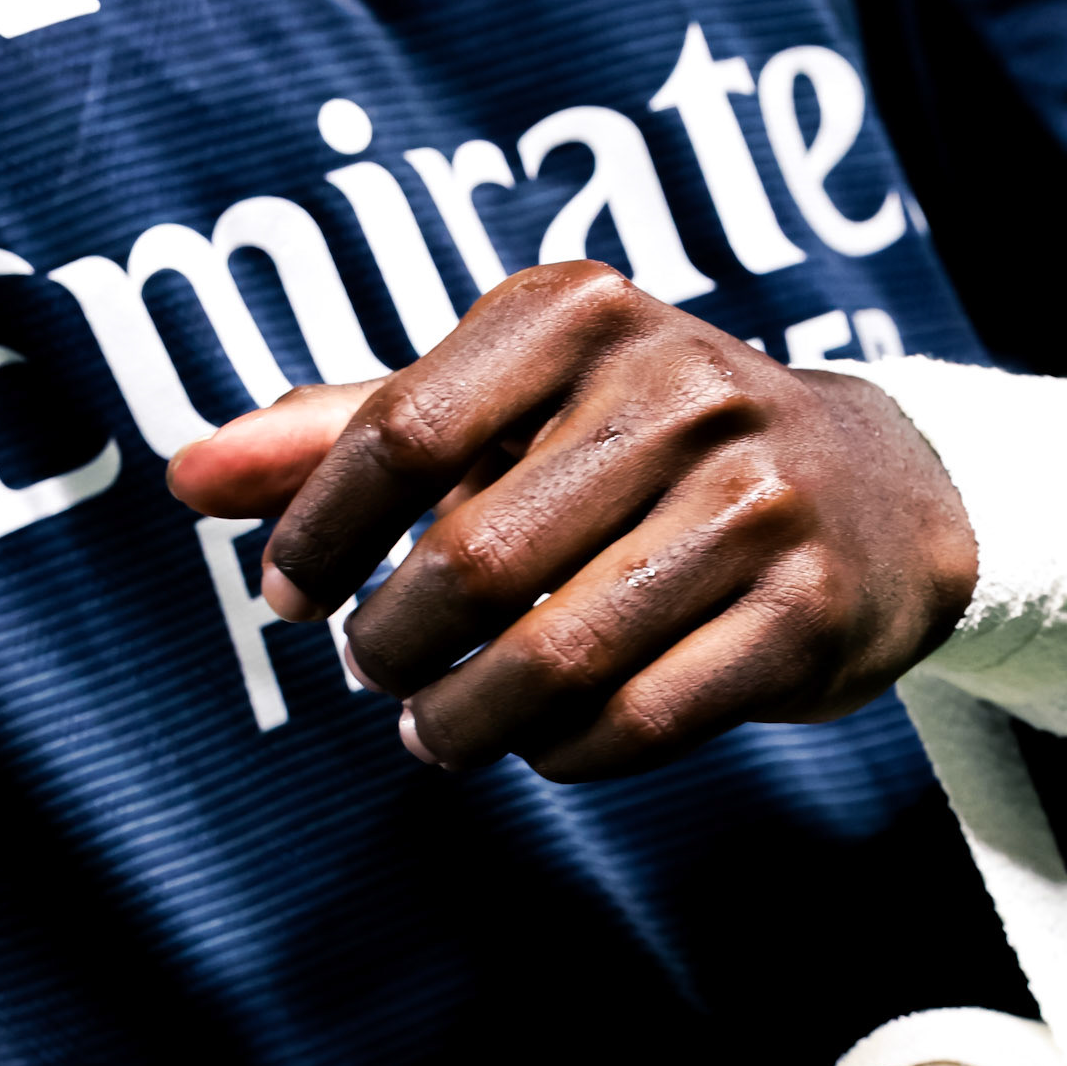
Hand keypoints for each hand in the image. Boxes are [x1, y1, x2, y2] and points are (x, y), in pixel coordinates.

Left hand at [169, 262, 977, 778]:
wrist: (880, 491)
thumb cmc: (650, 444)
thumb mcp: (513, 403)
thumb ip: (350, 431)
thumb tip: (186, 478)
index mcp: (584, 312)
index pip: (397, 433)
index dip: (316, 535)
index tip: (292, 597)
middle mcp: (681, 390)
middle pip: (470, 559)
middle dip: (392, 646)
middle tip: (379, 673)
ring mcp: (756, 503)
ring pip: (555, 654)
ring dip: (466, 719)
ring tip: (438, 729)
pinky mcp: (808, 612)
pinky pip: (642, 718)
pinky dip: (565, 753)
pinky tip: (543, 745)